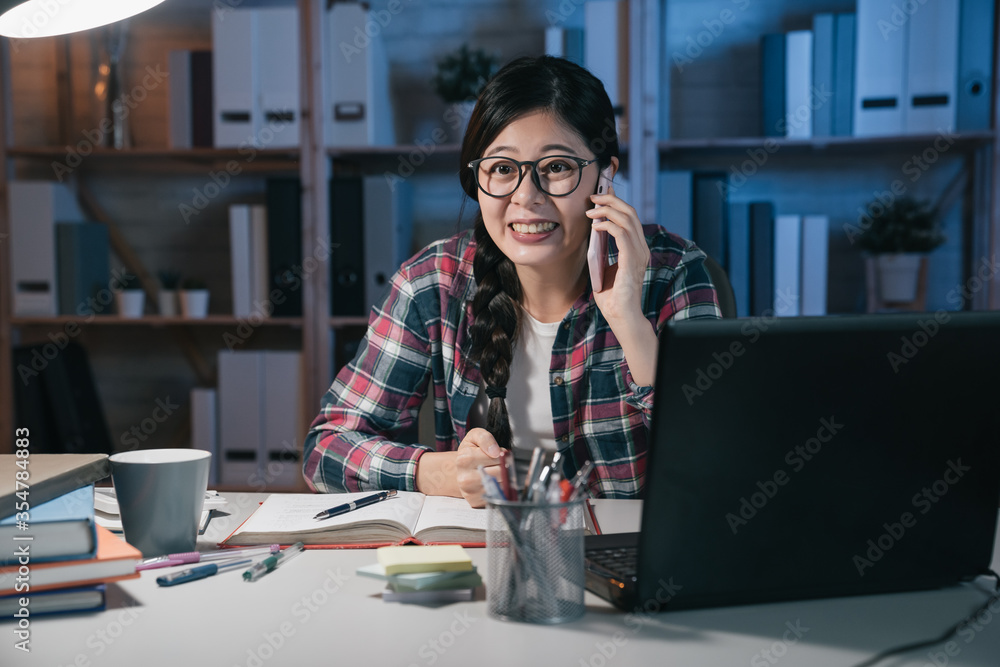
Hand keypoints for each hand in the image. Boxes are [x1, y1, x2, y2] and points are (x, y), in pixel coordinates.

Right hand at [455, 428, 502, 507]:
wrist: (459, 470)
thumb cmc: (469, 452)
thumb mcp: (475, 437)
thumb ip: (486, 439)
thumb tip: (496, 452)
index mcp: (464, 459)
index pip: (498, 458)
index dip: (502, 455)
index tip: (498, 454)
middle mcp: (465, 479)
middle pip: (500, 473)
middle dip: (504, 467)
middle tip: (497, 464)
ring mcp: (469, 492)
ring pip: (500, 486)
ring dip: (503, 479)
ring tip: (495, 472)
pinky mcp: (475, 502)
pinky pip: (497, 496)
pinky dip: (499, 489)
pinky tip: (492, 483)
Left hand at [586, 185, 650, 326]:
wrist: (621, 317)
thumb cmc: (612, 297)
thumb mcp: (605, 267)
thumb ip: (603, 251)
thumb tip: (594, 231)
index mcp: (637, 249)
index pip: (630, 217)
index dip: (617, 201)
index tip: (601, 193)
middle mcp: (641, 248)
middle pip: (630, 212)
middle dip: (611, 199)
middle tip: (593, 196)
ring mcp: (639, 253)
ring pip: (627, 218)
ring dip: (607, 209)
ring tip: (591, 210)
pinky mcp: (632, 260)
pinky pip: (621, 234)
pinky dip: (608, 224)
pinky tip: (595, 225)